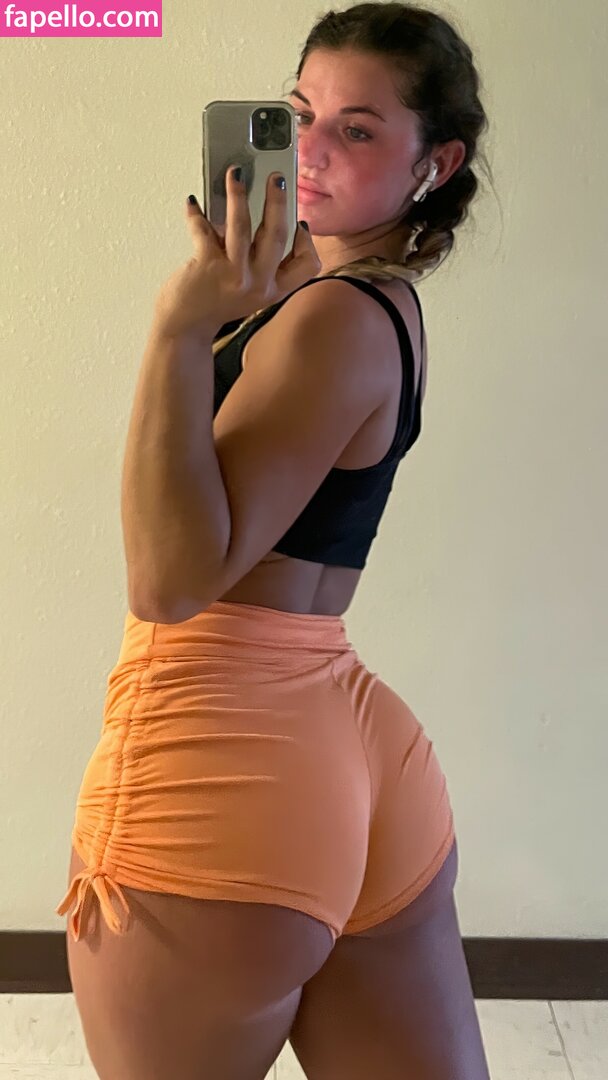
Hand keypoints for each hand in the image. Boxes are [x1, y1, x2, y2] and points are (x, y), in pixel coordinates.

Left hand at [152, 167, 321, 340]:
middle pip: (277, 235)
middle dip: (278, 201)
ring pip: (242, 226)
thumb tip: (253, 214)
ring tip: (236, 173)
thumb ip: (257, 263)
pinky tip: (192, 202)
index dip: (307, 242)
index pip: (307, 266)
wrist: (185, 329)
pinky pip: (204, 230)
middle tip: (278, 176)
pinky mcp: (208, 267)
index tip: (301, 223)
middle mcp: (259, 284)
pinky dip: (196, 214)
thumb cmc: (214, 306)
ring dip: (238, 195)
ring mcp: (234, 276)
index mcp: (273, 290)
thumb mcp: (248, 291)